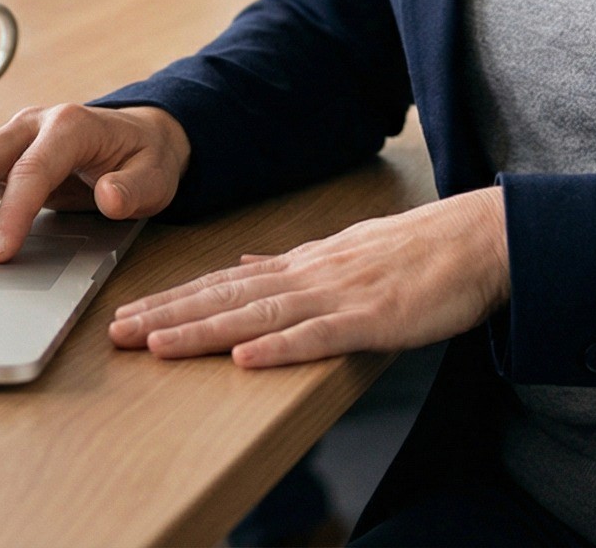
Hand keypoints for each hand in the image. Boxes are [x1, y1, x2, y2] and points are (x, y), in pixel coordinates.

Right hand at [0, 103, 190, 261]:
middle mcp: (33, 123)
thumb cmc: (146, 159)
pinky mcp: (2, 150)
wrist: (141, 135)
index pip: (33, 169)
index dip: (12, 213)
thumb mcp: (155, 176)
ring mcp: (13, 134)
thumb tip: (107, 196)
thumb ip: (133, 188)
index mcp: (70, 126)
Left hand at [106, 187, 509, 368]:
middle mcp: (310, 275)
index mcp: (303, 264)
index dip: (173, 299)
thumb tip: (245, 260)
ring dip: (203, 331)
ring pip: (258, 314)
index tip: (128, 313)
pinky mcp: (374, 319)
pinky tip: (245, 357)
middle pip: (226, 297)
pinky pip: (320, 336)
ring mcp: (340, 295)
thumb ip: (292, 261)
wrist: (479, 238)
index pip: (224, 282)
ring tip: (156, 345)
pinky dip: (280, 347)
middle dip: (167, 316)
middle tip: (116, 332)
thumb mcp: (344, 251)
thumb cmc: (417, 252)